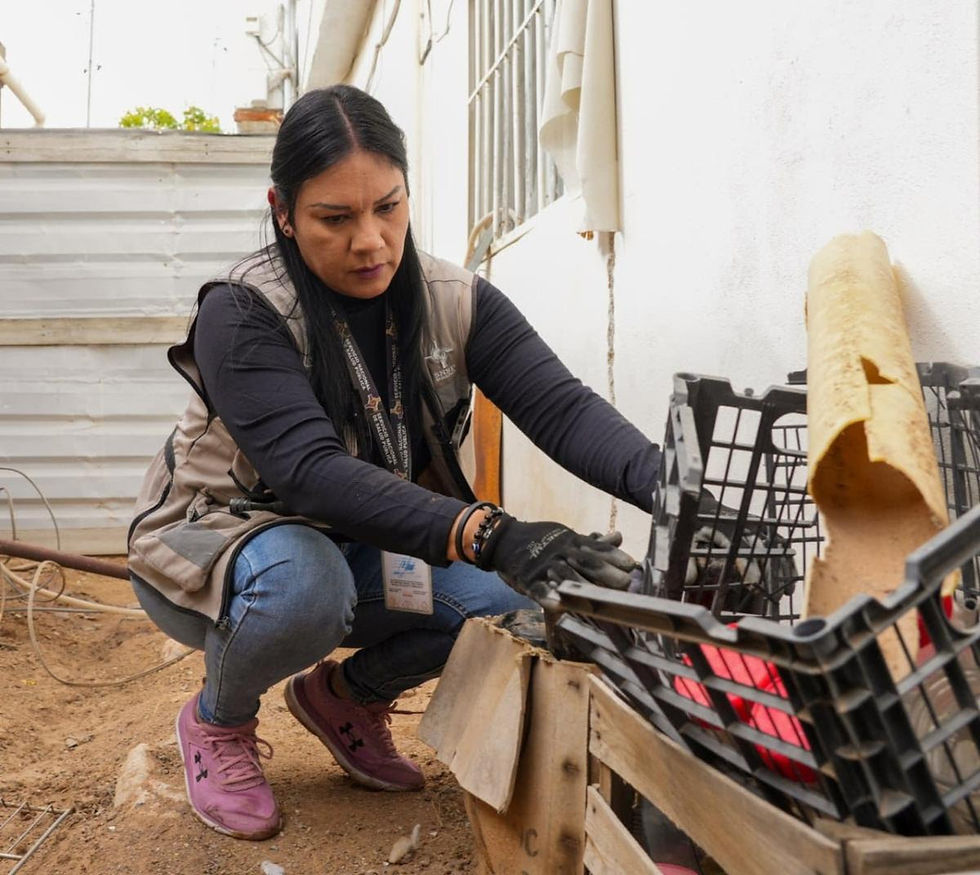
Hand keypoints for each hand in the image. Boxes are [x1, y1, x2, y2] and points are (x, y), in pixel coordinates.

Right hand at [475, 513, 637, 606]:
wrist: (504, 539)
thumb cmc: (541, 540)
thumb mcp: (567, 537)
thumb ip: (593, 543)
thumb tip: (619, 537)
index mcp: (572, 542)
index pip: (596, 549)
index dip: (614, 557)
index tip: (631, 566)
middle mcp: (560, 552)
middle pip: (585, 562)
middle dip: (606, 573)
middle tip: (625, 584)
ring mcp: (544, 566)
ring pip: (565, 576)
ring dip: (582, 587)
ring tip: (599, 598)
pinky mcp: (527, 579)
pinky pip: (538, 588)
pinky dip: (547, 596)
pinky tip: (558, 605)